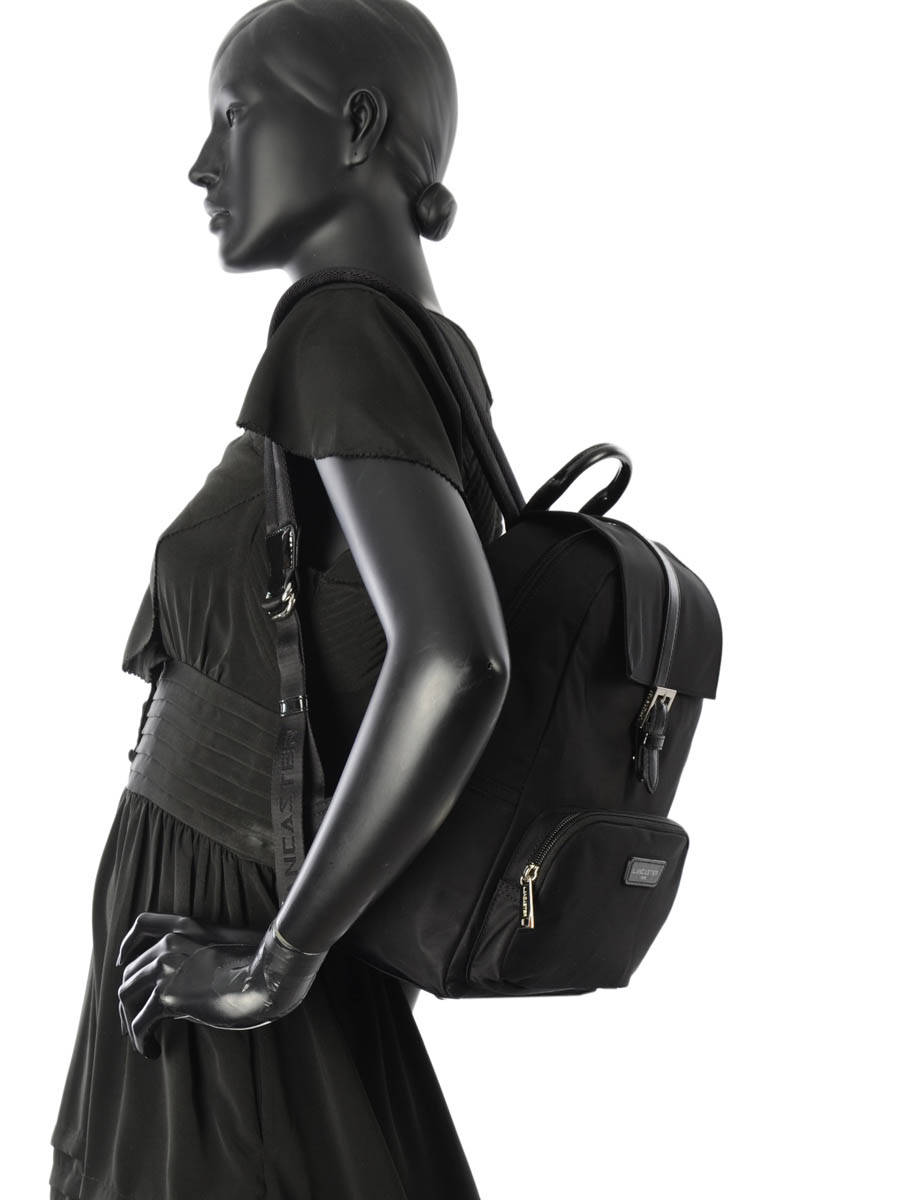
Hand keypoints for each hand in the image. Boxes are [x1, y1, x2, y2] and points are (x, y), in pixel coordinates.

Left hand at [116, 912, 327, 1058]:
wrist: (264, 978)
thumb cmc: (253, 965)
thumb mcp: (224, 944)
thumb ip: (197, 953)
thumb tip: (182, 980)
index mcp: (182, 928)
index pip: (141, 925)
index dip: (127, 945)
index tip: (121, 961)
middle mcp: (168, 945)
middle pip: (131, 971)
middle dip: (128, 998)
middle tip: (134, 1019)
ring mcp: (165, 970)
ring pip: (126, 997)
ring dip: (129, 1020)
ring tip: (141, 1038)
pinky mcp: (167, 998)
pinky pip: (139, 1024)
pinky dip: (140, 1040)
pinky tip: (151, 1050)